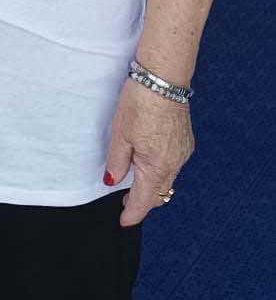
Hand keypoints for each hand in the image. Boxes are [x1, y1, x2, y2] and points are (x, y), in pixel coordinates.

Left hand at [103, 80, 193, 226]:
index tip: (123, 221)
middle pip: (158, 193)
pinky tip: (149, 161)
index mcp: (156, 167)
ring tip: (134, 182)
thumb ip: (117, 162)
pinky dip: (161, 169)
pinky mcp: (186, 140)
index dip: (132, 214)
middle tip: (126, 204)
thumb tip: (113, 181)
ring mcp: (183, 151)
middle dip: (142, 201)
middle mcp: (175, 163)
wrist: (163, 78)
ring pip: (167, 179)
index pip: (144, 201)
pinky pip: (173, 164)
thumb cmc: (140, 103)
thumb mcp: (120, 135)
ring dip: (152, 185)